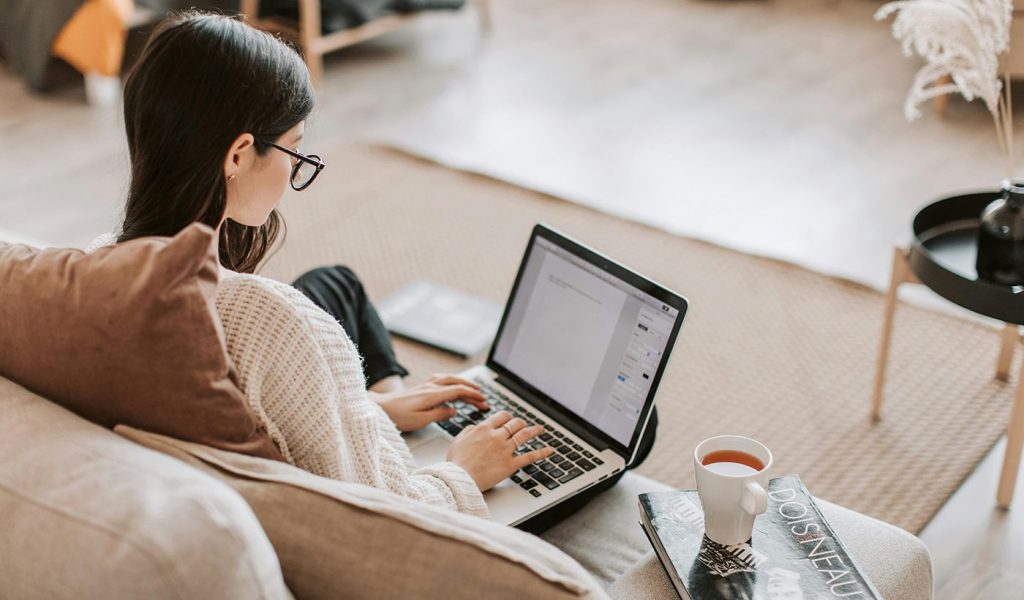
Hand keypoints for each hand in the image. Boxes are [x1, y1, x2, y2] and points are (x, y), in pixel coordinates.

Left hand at [373, 374, 488, 431]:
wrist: (379, 408)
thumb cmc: (397, 416)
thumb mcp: (420, 421)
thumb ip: (439, 415)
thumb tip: (454, 411)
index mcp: (432, 395)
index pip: (458, 391)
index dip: (473, 395)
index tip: (483, 401)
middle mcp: (430, 387)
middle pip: (456, 383)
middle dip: (471, 389)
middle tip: (483, 397)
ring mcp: (425, 386)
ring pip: (449, 379)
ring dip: (463, 383)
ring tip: (473, 389)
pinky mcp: (421, 388)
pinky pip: (441, 380)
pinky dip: (452, 381)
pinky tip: (453, 385)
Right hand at [446, 410, 554, 491]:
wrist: (459, 478)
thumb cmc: (456, 463)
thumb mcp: (457, 441)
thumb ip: (468, 431)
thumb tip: (474, 427)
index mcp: (484, 429)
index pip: (501, 416)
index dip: (508, 417)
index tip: (509, 419)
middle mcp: (497, 436)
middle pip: (515, 424)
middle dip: (521, 422)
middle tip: (524, 424)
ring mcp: (505, 450)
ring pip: (524, 435)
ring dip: (534, 431)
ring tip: (540, 429)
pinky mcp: (511, 464)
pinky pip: (530, 456)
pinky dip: (542, 452)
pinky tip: (550, 450)